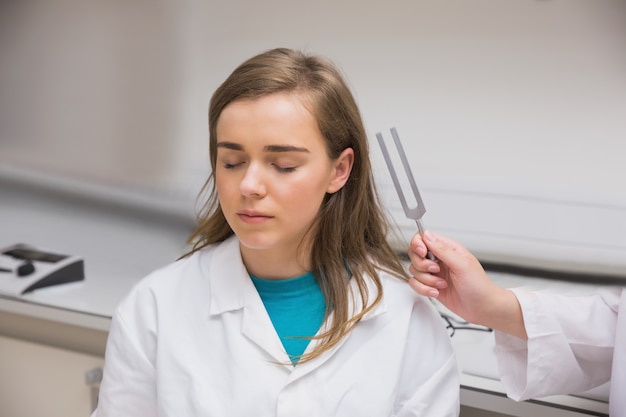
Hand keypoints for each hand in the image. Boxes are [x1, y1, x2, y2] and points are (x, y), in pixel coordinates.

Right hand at [407, 230, 523, 335]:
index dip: (418, 244)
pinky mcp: (430, 286)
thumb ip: (443, 250)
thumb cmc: (479, 286)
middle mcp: (439, 259)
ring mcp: (434, 273)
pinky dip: (424, 290)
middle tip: (436, 270)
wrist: (482, 308)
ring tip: (442, 284)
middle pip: (415, 254)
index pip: (423, 238)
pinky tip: (437, 292)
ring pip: (414, 271)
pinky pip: (415, 284)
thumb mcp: (462, 264)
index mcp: (448, 249)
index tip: (423, 253)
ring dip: (426, 280)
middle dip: (422, 265)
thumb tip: (427, 235)